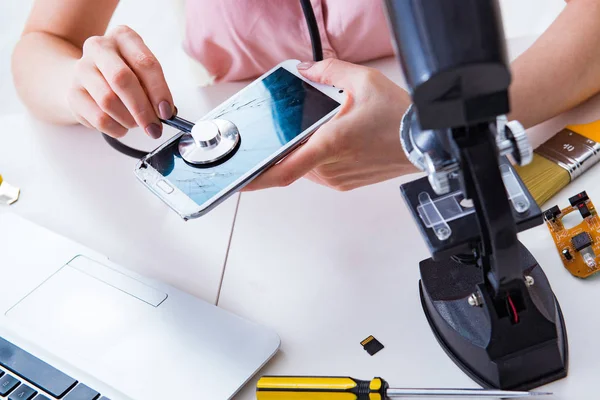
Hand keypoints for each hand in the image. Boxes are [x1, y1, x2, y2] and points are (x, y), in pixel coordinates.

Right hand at [67, 25, 173, 137]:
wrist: (85, 79)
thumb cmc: (123, 76)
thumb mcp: (141, 73)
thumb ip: (153, 89)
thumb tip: (165, 112)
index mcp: (123, 37)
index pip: (145, 63)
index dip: (159, 91)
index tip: (166, 112)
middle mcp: (99, 47)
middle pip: (122, 79)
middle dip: (143, 109)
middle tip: (154, 128)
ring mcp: (82, 69)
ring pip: (108, 101)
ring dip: (128, 120)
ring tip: (136, 124)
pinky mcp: (72, 93)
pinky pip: (98, 118)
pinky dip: (116, 128)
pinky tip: (121, 127)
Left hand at [244, 59, 416, 191]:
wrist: (424, 141)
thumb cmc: (398, 117)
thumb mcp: (362, 80)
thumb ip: (327, 71)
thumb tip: (306, 71)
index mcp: (329, 144)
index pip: (284, 169)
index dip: (258, 178)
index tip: (240, 179)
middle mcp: (330, 167)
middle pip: (292, 159)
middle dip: (290, 142)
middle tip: (303, 125)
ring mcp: (337, 178)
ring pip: (305, 164)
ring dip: (306, 148)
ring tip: (329, 128)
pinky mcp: (344, 183)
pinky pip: (319, 170)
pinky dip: (318, 155)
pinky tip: (337, 139)